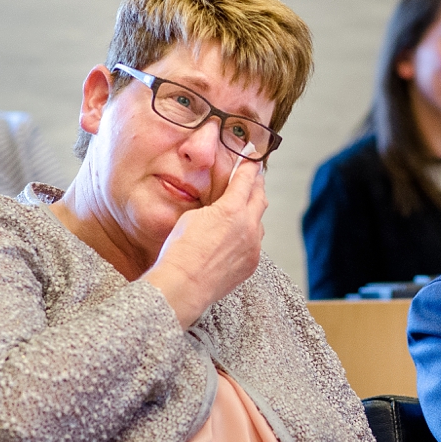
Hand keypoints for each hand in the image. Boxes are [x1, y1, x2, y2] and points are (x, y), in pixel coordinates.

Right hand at [140, 154, 266, 326]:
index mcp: (232, 209)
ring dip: (253, 211)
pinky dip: (249, 234)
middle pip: (260, 197)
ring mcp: (253, 246)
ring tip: (244, 206)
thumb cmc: (180, 250)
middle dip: (256, 185)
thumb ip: (213, 206)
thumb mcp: (192, 216)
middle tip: (254, 176)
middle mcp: (248, 226)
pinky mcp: (252, 263)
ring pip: (259, 221)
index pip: (246, 178)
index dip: (250, 165)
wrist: (184, 284)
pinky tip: (237, 235)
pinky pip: (255, 242)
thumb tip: (221, 205)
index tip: (254, 157)